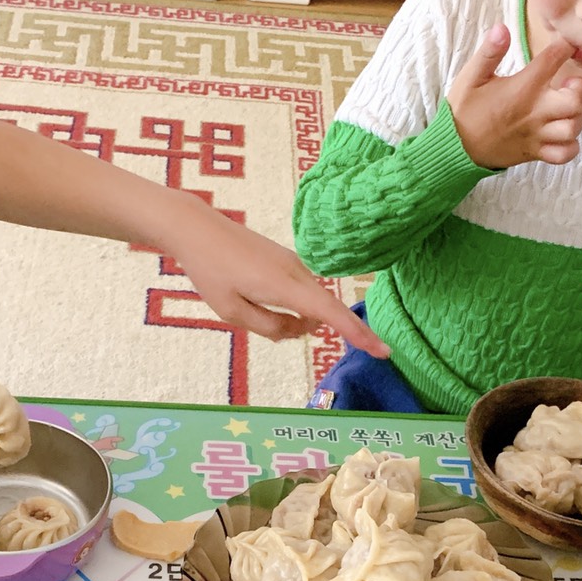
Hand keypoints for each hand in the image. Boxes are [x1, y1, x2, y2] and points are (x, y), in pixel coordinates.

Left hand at [166, 202, 389, 357]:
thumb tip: (299, 330)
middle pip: (324, 310)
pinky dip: (290, 306)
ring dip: (294, 318)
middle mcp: (296, 272)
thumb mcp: (233, 312)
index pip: (330, 314)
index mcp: (284, 286)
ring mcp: (292, 264)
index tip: (384, 351)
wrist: (197, 230)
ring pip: (309, 302)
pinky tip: (256, 301)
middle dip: (317, 328)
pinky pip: (299, 292)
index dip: (359, 334)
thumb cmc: (211, 272)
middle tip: (293, 333)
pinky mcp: (285, 261)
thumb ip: (269, 328)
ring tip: (249, 309)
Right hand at [447, 24, 581, 170]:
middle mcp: (535, 112)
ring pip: (574, 127)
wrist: (455, 149)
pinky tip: (561, 134)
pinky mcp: (535, 152)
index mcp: (522, 88)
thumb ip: (489, 52)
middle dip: (581, 89)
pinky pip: (565, 154)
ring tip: (565, 110)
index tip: (564, 45)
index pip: (555, 57)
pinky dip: (570, 145)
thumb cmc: (464, 110)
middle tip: (568, 86)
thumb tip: (502, 27)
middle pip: (577, 100)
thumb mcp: (471, 77)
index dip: (565, 46)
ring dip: (577, 117)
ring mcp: (537, 135)